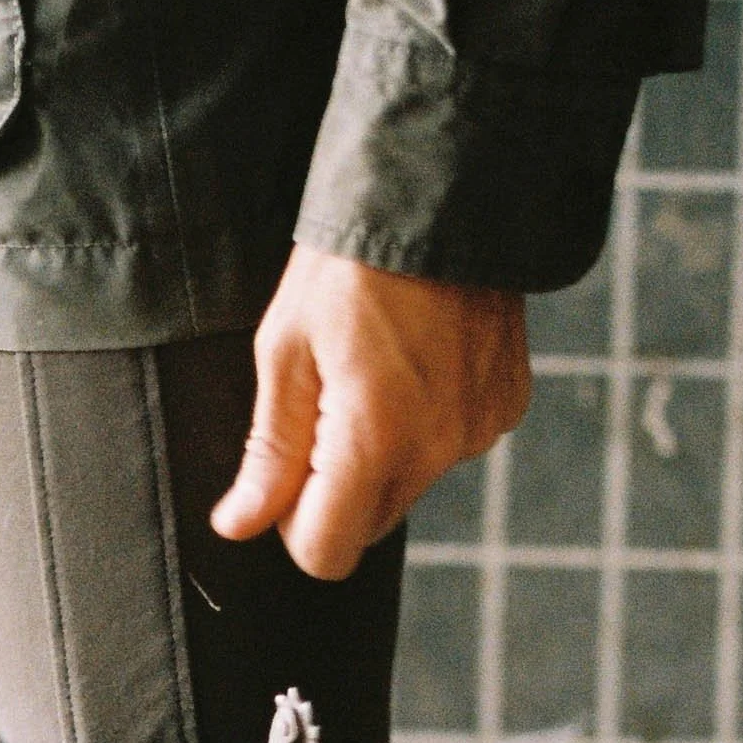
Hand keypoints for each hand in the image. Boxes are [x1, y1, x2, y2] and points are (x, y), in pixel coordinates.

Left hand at [211, 247, 531, 580]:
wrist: (442, 189)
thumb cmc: (348, 264)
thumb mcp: (286, 351)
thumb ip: (268, 452)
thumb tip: (238, 525)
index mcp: (373, 443)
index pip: (325, 553)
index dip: (292, 526)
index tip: (287, 471)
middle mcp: (435, 450)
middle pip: (366, 526)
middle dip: (335, 492)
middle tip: (323, 408)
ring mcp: (478, 430)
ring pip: (408, 486)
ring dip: (381, 455)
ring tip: (375, 369)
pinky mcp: (505, 406)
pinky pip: (450, 446)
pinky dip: (427, 423)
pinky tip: (418, 360)